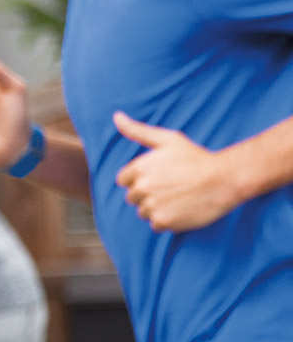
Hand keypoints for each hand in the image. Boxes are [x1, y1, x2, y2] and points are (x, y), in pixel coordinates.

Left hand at [113, 112, 244, 230]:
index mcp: (139, 168)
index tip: (158, 176)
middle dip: (146, 193)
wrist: (224, 179)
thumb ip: (138, 130)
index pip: (123, 180)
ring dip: (155, 208)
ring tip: (177, 197)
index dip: (139, 178)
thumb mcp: (168, 139)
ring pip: (143, 212)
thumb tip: (116, 117)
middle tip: (170, 187)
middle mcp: (142, 187)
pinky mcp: (164, 221)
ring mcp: (152, 205)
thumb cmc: (196, 158)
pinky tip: (181, 209)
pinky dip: (166, 220)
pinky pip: (155, 224)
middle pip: (132, 197)